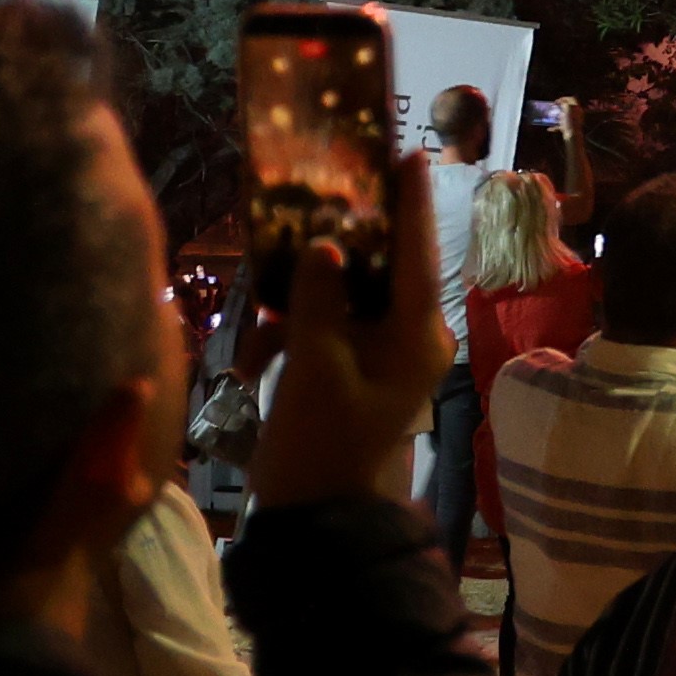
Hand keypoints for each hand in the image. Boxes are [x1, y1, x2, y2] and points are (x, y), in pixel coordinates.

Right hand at [247, 144, 449, 510]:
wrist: (313, 520)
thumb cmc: (320, 444)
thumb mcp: (315, 369)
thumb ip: (319, 302)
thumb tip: (324, 248)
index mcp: (418, 337)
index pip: (417, 257)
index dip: (411, 206)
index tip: (409, 155)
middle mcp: (409, 338)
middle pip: (379, 270)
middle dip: (342, 246)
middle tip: (321, 196)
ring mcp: (380, 355)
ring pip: (344, 298)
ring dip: (302, 300)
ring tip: (268, 311)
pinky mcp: (350, 369)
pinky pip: (325, 328)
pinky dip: (292, 332)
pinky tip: (257, 355)